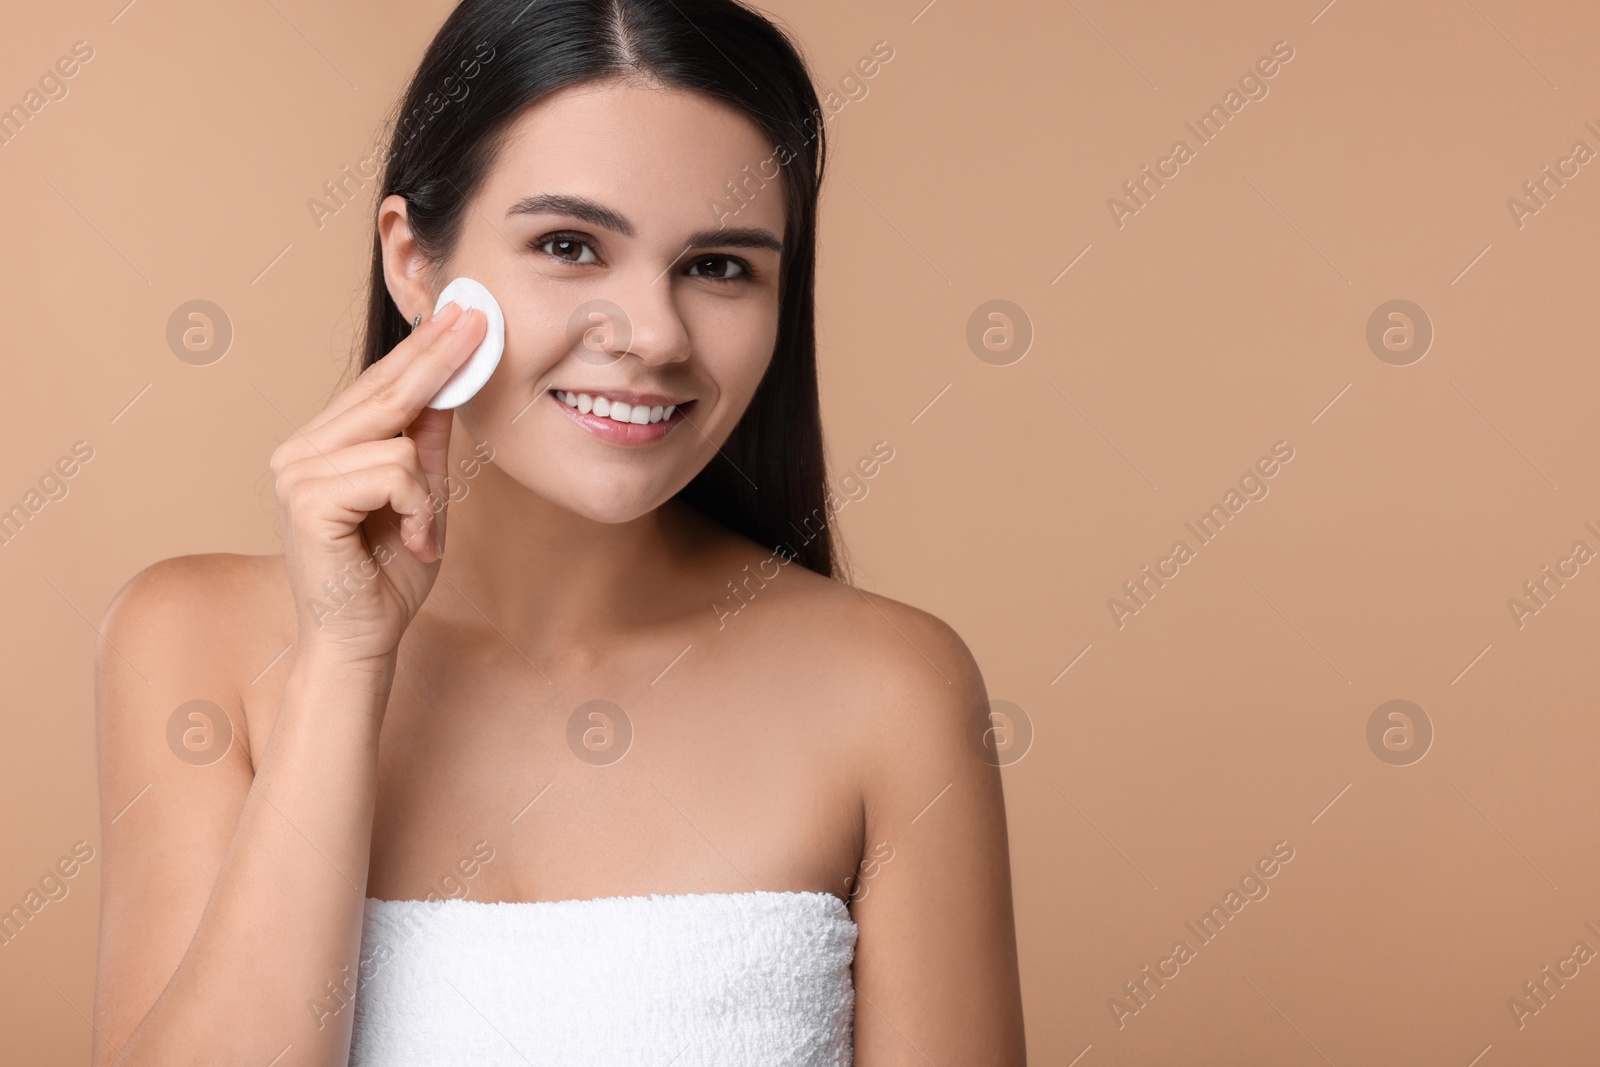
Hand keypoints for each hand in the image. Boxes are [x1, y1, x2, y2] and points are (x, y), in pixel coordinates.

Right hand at [270, 300, 486, 668]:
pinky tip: (410, 541)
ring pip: (396, 437)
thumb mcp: (422, 499)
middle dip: (437, 357)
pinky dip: (417, 509)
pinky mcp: (307, 500)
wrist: (360, 641)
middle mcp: (298, 452)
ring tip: (419, 529)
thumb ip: (428, 445)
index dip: (423, 350)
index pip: (377, 387)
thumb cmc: (385, 577)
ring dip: (426, 491)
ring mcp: (295, 473)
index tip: (459, 315)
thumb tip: (449, 386)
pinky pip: (394, 472)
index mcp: (320, 447)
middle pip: (382, 392)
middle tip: (478, 319)